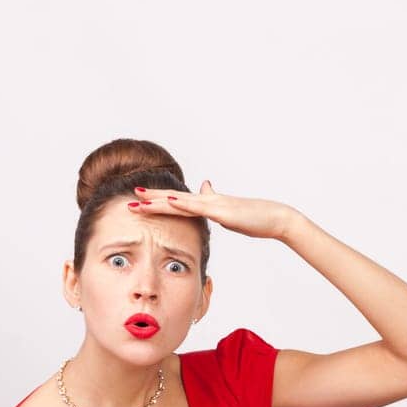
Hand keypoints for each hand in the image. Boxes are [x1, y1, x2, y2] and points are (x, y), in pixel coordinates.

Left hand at [132, 180, 301, 240]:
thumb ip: (216, 204)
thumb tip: (206, 188)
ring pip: (180, 202)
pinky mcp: (222, 211)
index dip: (159, 201)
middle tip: (130, 196)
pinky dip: (181, 204)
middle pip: (174, 199)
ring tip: (138, 199)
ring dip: (158, 200)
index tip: (141, 201)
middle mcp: (208, 200)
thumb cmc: (256, 218)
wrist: (275, 218)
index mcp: (209, 204)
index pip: (178, 202)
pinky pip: (198, 207)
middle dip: (151, 199)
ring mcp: (214, 204)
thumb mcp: (230, 213)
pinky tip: (168, 201)